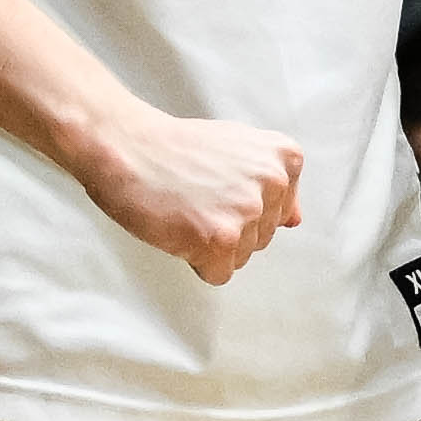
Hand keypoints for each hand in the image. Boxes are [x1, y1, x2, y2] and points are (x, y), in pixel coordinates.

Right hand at [82, 104, 304, 281]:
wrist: (124, 146)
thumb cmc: (173, 149)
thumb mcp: (237, 148)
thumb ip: (270, 184)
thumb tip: (295, 221)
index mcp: (283, 158)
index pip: (280, 211)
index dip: (241, 204)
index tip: (215, 184)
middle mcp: (273, 182)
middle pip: (262, 236)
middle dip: (228, 225)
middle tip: (195, 197)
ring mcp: (247, 211)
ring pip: (241, 256)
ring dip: (211, 243)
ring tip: (185, 208)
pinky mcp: (221, 240)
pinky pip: (219, 274)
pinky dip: (195, 261)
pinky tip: (179, 228)